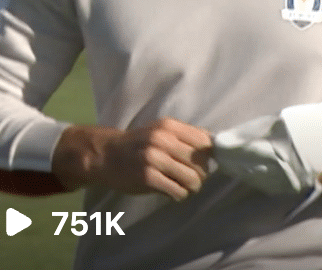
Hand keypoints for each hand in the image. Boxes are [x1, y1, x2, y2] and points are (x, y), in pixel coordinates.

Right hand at [53, 119, 212, 200]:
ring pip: (194, 179)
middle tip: (188, 176)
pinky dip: (179, 195)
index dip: (208, 156)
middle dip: (200, 174)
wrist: (105, 155)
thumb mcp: (159, 131)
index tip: (198, 162)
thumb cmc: (136, 145)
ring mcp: (154, 158)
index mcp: (168, 126)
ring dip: (191, 187)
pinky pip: (179, 191)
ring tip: (180, 185)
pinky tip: (170, 191)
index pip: (206, 142)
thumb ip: (184, 137)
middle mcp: (162, 139)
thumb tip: (216, 151)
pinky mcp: (148, 177)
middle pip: (203, 164)